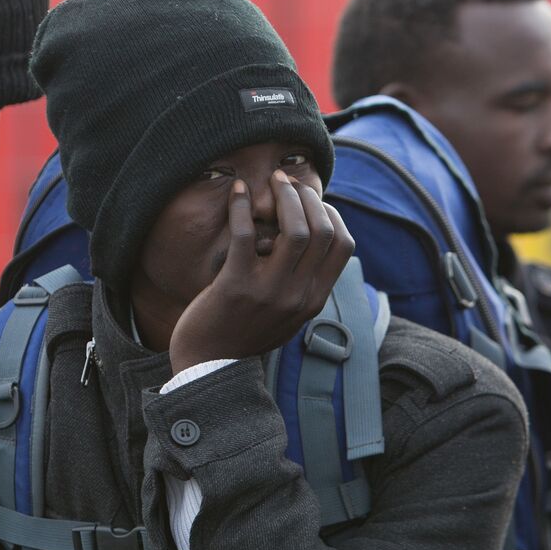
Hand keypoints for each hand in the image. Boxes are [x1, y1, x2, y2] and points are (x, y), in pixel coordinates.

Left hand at [169, 171, 354, 373]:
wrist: (207, 366)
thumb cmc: (243, 334)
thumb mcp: (286, 317)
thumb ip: (303, 287)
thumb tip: (314, 243)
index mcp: (313, 300)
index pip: (343, 245)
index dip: (331, 214)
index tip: (310, 202)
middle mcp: (298, 296)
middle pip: (323, 231)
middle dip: (308, 197)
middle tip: (287, 183)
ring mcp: (269, 291)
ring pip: (296, 229)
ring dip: (285, 197)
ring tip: (271, 183)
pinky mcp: (236, 285)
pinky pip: (247, 234)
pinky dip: (243, 205)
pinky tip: (238, 191)